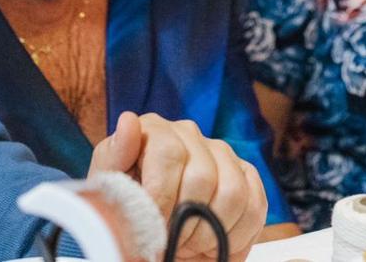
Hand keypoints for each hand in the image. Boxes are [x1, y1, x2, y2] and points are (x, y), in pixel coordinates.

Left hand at [91, 112, 266, 261]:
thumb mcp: (109, 185)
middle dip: (185, 221)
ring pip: (234, 192)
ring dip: (210, 231)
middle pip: (203, 176)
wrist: (148, 226)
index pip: (169, 153)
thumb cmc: (125, 206)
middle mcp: (191, 134)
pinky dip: (236, 235)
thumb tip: (129, 120)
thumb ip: (114, 156)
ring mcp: (222, 153)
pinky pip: (256, 205)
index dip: (162, 197)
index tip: (153, 226)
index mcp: (154, 130)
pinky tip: (214, 245)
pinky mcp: (246, 175)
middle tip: (169, 242)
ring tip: (188, 244)